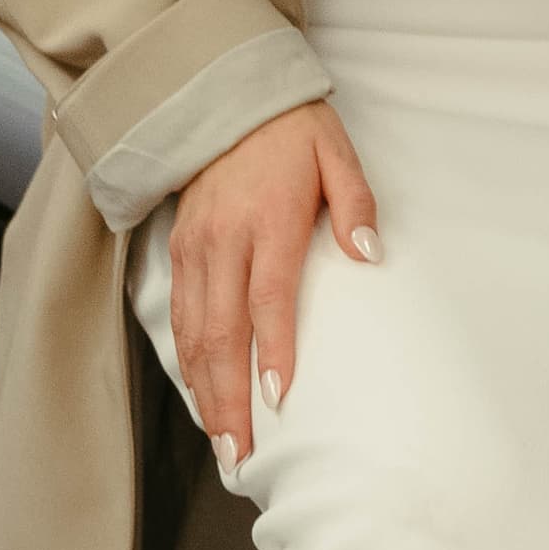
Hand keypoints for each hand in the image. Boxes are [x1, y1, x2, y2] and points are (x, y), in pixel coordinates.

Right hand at [161, 101, 378, 476]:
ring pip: (195, 333)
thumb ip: (357, 203)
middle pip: (223, 332)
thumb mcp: (337, 153)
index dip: (274, 350)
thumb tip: (370, 253)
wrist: (223, 95)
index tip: (278, 399)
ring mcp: (195, 248)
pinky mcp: (178, 249)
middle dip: (229, 399)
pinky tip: (202, 393)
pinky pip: (181, 316)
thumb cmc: (291, 130)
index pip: (269, 297)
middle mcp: (224, 240)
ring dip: (206, 391)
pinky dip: (189, 361)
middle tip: (241, 453)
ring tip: (223, 442)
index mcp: (269, 220)